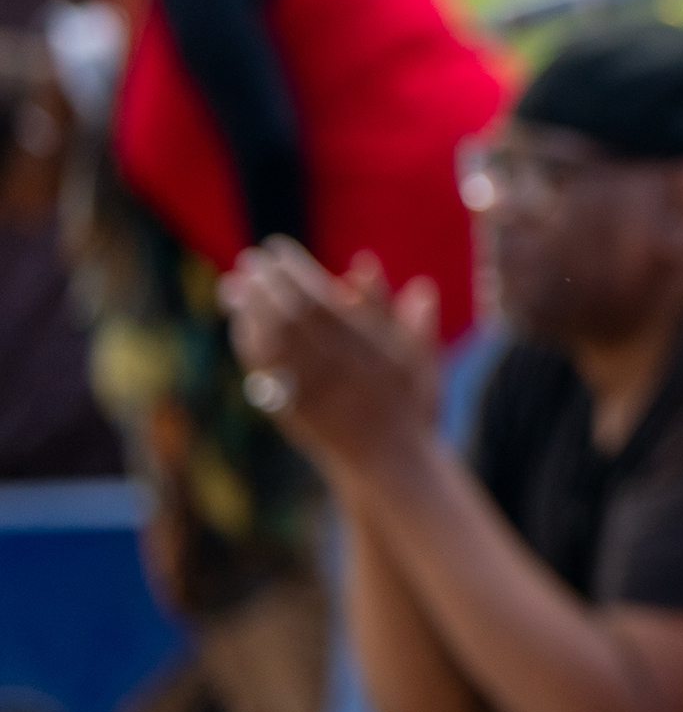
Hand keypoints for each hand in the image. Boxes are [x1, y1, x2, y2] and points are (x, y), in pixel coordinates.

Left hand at [220, 241, 441, 481]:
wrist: (390, 462)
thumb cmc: (410, 405)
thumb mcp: (419, 358)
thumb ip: (404, 315)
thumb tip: (390, 273)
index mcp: (369, 349)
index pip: (321, 299)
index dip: (295, 271)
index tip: (278, 248)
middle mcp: (337, 369)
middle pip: (290, 318)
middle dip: (267, 285)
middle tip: (250, 260)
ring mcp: (312, 391)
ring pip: (272, 343)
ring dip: (249, 311)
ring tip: (235, 286)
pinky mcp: (292, 410)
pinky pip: (263, 371)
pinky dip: (249, 344)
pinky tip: (241, 326)